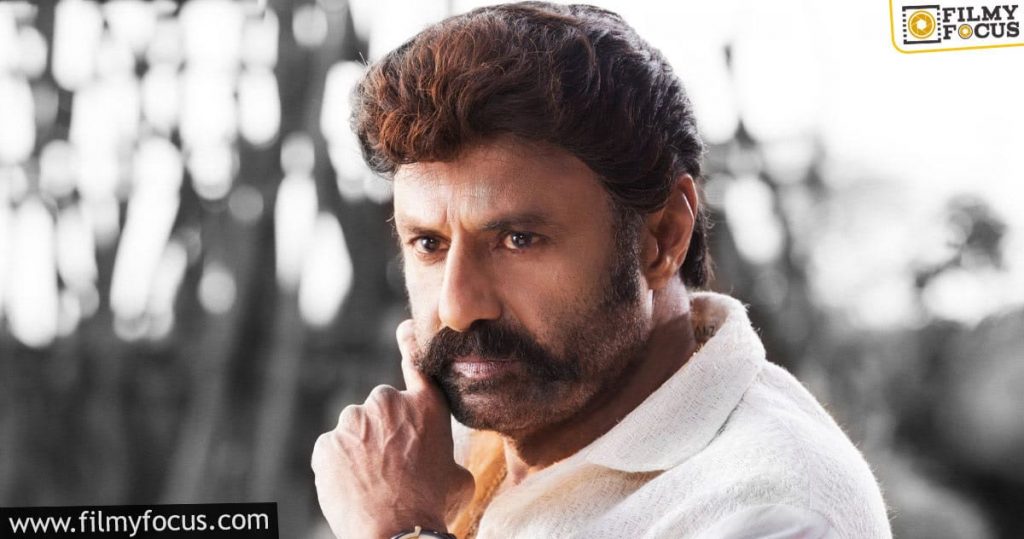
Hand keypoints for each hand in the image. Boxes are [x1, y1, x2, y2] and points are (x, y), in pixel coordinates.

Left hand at [312, 320, 474, 538]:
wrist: (398, 533)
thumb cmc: (435, 506)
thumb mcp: (458, 476)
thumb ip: (446, 454)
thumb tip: (444, 462)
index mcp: (425, 405)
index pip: (415, 360)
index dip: (408, 341)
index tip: (401, 328)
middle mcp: (388, 403)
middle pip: (380, 409)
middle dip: (383, 430)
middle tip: (392, 465)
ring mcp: (353, 422)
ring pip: (354, 431)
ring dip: (360, 449)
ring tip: (374, 482)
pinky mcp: (326, 444)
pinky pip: (333, 452)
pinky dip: (340, 467)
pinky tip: (355, 488)